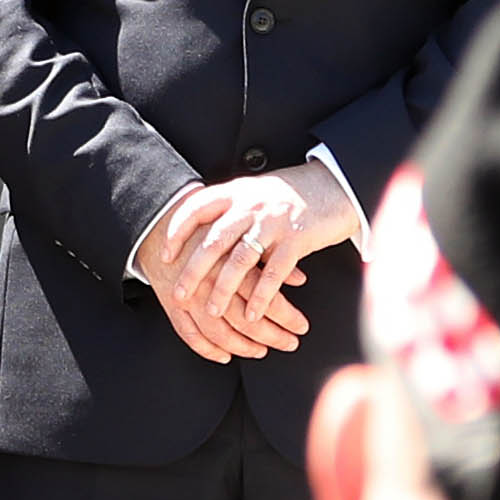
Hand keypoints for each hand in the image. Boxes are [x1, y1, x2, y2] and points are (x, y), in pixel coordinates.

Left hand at [144, 167, 361, 363]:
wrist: (334, 184)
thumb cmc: (290, 193)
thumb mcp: (254, 191)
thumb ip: (229, 206)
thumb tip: (196, 224)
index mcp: (236, 192)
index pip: (196, 209)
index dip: (177, 232)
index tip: (165, 255)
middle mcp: (251, 205)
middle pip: (214, 241)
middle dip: (194, 271)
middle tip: (180, 295)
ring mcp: (274, 222)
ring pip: (240, 260)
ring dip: (224, 290)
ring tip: (214, 311)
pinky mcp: (296, 239)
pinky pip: (274, 273)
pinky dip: (261, 296)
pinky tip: (253, 315)